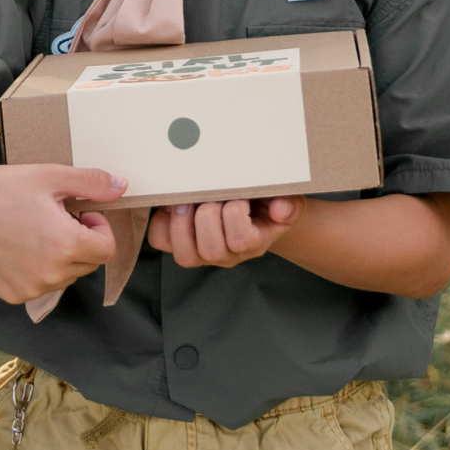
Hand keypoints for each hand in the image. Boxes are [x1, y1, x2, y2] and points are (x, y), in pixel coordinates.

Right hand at [0, 159, 128, 305]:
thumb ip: (92, 183)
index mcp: (66, 245)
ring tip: (33, 228)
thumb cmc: (4, 186)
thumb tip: (124, 187)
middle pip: (89, 262)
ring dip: (61, 255)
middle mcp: (52, 274)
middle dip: (81, 240)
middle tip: (53, 215)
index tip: (77, 210)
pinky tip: (18, 245)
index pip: (107, 248)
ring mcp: (32, 289)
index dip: (97, 226)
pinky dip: (39, 268)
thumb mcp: (51, 175)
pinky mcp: (15, 295)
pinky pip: (43, 285)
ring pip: (67, 275)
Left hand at [148, 196, 303, 268]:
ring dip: (182, 224)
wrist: (252, 207)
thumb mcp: (284, 198)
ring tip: (187, 201)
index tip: (238, 194)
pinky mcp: (179, 242)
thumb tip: (280, 210)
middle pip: (212, 250)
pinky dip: (162, 223)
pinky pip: (161, 241)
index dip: (234, 214)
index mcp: (253, 242)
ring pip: (186, 255)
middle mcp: (228, 254)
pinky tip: (172, 205)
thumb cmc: (265, 200)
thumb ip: (289, 204)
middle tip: (210, 195)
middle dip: (207, 216)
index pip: (242, 240)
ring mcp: (202, 252)